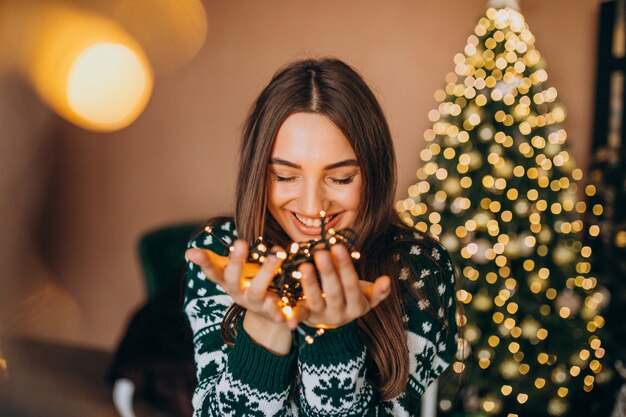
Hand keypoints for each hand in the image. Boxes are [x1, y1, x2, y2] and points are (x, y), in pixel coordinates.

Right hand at [185, 240, 307, 324]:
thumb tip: (189, 252)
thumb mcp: (231, 273)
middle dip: (236, 262)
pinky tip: (287, 301)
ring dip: (265, 273)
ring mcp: (256, 305)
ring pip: (257, 291)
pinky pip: (278, 311)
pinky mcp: (274, 314)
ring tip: (276, 255)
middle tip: (240, 242)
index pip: (212, 272)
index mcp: (228, 283)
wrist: (267, 319)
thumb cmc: (247, 284)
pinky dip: (283, 309)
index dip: (203, 263)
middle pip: (234, 279)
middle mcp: (239, 294)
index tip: (193, 252)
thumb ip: (213, 260)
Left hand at [287, 244, 390, 329]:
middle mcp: (341, 314)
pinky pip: (300, 316)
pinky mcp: (307, 317)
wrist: (334, 317)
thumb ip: (377, 291)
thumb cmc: (351, 296)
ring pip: (316, 301)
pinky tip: (288, 314)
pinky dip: (294, 316)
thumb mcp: (366, 295)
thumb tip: (387, 281)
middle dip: (328, 272)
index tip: (338, 247)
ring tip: (304, 265)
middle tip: (321, 251)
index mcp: (358, 306)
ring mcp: (322, 316)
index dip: (345, 267)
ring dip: (310, 284)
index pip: (351, 285)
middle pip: (334, 292)